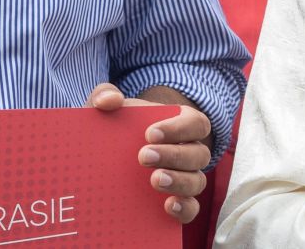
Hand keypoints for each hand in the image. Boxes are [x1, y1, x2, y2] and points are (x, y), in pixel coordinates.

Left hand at [87, 82, 211, 224]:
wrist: (111, 155)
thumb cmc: (117, 127)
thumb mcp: (108, 108)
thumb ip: (105, 95)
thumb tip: (109, 101)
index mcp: (182, 125)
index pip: (195, 123)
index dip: (178, 129)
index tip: (149, 133)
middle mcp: (190, 152)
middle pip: (199, 154)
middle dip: (173, 155)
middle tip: (143, 157)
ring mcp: (185, 179)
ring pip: (198, 182)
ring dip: (179, 181)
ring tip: (155, 180)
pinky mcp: (177, 203)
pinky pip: (192, 209)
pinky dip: (185, 208)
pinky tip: (168, 206)